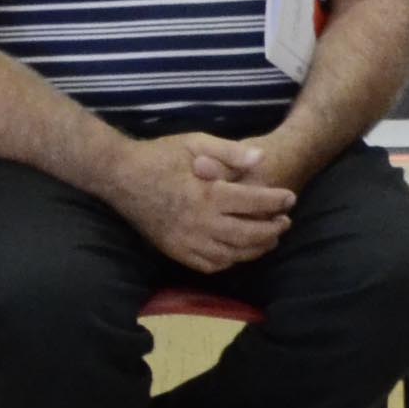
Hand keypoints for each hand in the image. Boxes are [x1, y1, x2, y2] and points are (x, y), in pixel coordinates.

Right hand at [107, 133, 295, 271]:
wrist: (117, 175)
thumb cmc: (159, 155)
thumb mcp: (195, 143)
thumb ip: (230, 152)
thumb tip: (262, 159)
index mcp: (207, 195)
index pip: (254, 202)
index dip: (276, 201)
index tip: (290, 198)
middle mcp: (199, 223)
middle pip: (249, 234)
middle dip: (272, 229)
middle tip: (285, 222)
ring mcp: (186, 241)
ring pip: (232, 254)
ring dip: (256, 248)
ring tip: (270, 238)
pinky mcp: (173, 250)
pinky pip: (208, 265)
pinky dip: (229, 261)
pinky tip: (238, 251)